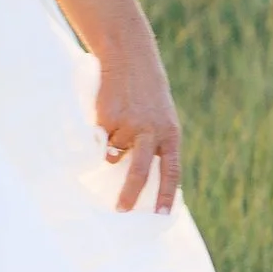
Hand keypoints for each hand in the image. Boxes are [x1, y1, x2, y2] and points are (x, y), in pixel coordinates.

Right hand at [95, 44, 180, 214]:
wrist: (129, 56)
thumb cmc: (146, 91)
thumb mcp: (160, 117)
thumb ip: (155, 142)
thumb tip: (137, 176)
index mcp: (170, 133)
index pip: (171, 171)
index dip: (166, 195)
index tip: (161, 215)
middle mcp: (151, 131)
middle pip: (140, 172)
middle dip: (129, 194)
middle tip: (120, 210)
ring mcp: (128, 125)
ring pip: (115, 154)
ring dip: (112, 149)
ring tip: (115, 125)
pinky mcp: (107, 119)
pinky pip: (101, 138)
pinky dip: (101, 132)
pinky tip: (107, 112)